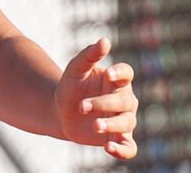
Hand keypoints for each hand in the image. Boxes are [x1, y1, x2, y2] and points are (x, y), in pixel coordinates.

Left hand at [56, 37, 137, 158]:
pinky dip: (123, 150)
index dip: (121, 73)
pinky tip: (109, 148)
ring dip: (112, 124)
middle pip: (125, 101)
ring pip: (127, 122)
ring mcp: (123, 119)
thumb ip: (88, 55)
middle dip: (105, 104)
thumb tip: (105, 40)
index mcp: (115, 80)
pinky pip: (130, 147)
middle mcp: (124, 100)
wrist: (60, 112)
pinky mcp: (118, 138)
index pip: (127, 73)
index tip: (108, 74)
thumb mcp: (75, 70)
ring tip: (94, 126)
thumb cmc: (71, 87)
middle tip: (82, 106)